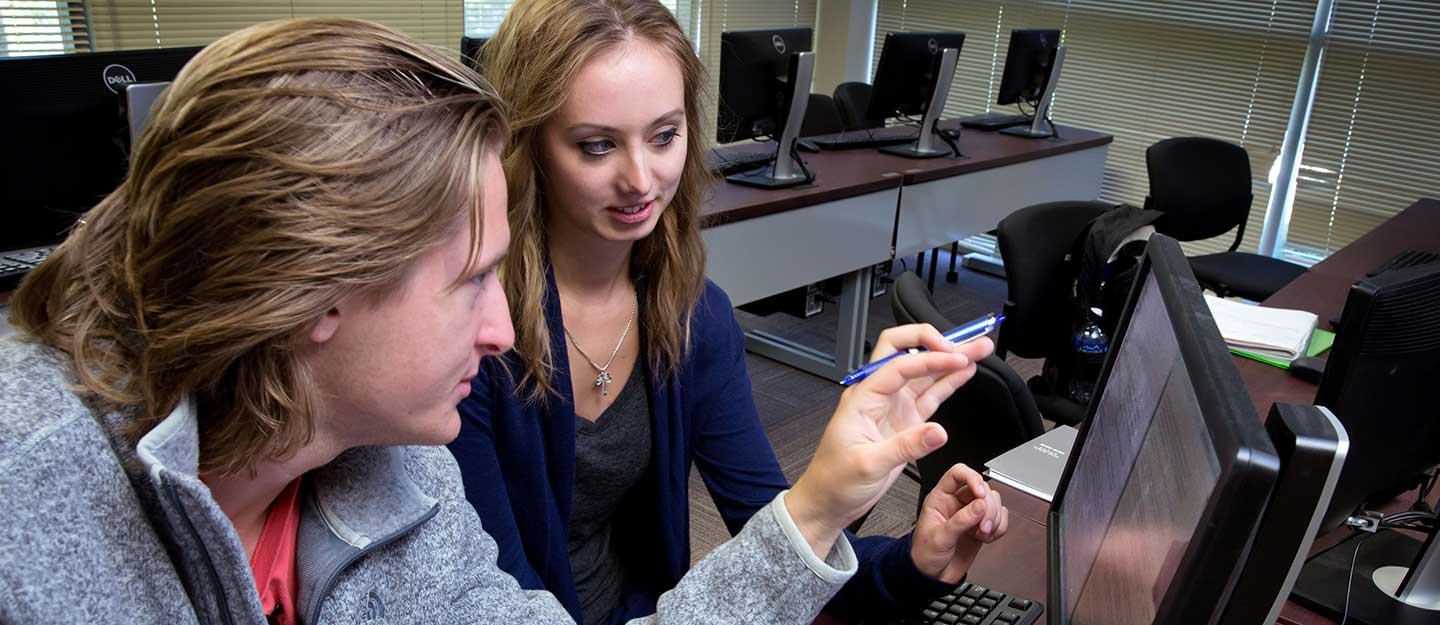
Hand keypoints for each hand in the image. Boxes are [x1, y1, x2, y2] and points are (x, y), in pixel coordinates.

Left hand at [786, 324, 994, 556]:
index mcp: (863, 397)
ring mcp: (893, 407)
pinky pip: (930, 396)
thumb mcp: (868, 465)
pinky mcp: (905, 422)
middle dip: (937, 343)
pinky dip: (948, 383)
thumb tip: (938, 432)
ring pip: (925, 374)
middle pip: (908, 353)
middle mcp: (879, 396)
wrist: (829, 501)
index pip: (899, 364)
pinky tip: (965, 373)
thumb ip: (905, 447)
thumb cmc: (834, 480)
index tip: (956, 358)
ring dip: (950, 361)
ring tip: (978, 350)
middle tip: (966, 342)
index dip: (930, 357)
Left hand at [910, 464, 1009, 582]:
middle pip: (982, 488)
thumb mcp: (939, 538)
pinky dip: (999, 527)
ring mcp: (971, 514)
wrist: (932, 576)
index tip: (981, 494)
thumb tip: (980, 505)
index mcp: (940, 498)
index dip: (972, 478)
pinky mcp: (982, 526)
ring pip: (994, 501)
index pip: (958, 473)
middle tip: (982, 525)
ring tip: (982, 533)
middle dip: (987, 506)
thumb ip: (960, 521)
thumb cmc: (925, 555)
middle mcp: (957, 502)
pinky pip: (1000, 518)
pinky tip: (987, 537)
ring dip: (994, 518)